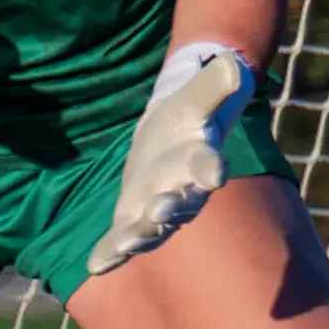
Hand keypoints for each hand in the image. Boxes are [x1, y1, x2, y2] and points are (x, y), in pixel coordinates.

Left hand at [84, 44, 255, 275]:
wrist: (171, 133)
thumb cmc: (190, 114)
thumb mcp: (199, 94)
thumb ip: (217, 82)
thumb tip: (233, 62)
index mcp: (201, 158)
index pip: (208, 163)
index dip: (210, 168)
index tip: (214, 173)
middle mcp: (184, 191)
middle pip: (181, 205)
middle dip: (170, 210)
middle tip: (160, 213)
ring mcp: (159, 208)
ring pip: (153, 228)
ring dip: (141, 237)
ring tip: (127, 244)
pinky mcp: (134, 216)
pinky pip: (123, 239)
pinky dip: (112, 253)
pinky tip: (96, 266)